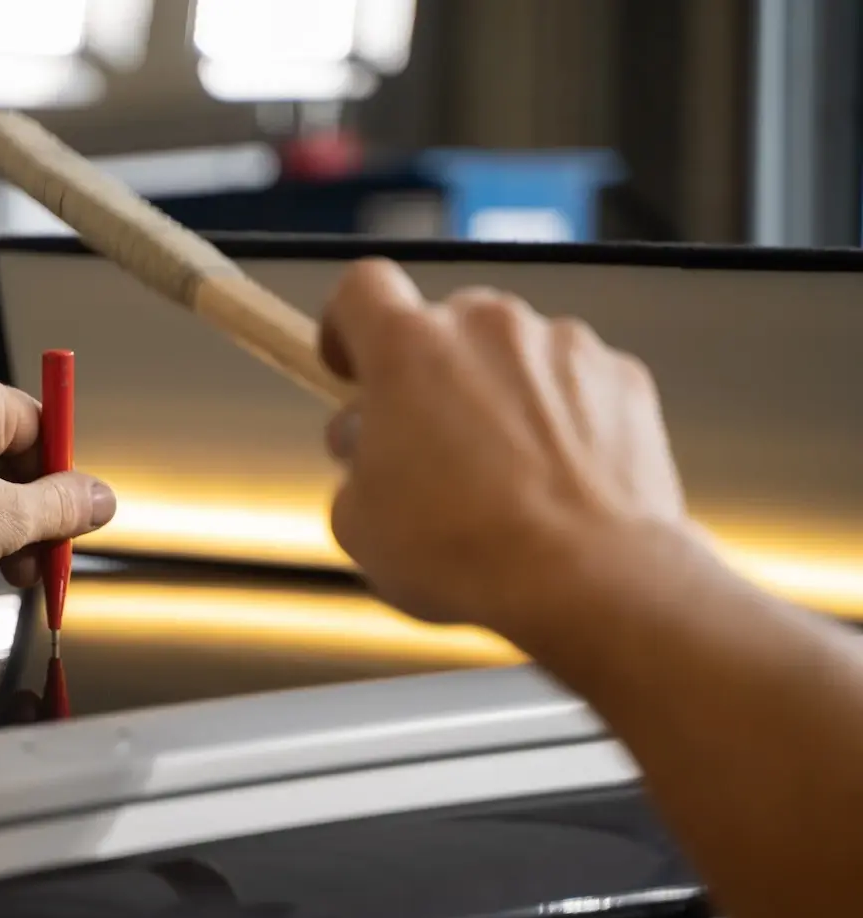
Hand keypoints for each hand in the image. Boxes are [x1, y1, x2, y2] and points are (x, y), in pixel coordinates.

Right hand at [320, 259, 686, 636]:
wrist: (587, 579)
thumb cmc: (460, 552)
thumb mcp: (357, 522)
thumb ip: (354, 466)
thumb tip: (370, 448)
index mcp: (407, 347)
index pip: (360, 288)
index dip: (346, 325)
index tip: (349, 368)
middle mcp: (486, 325)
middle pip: (442, 325)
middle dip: (430, 376)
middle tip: (427, 449)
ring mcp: (562, 344)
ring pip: (512, 354)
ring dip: (498, 397)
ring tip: (503, 478)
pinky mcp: (622, 376)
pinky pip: (575, 384)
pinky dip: (561, 419)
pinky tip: (557, 481)